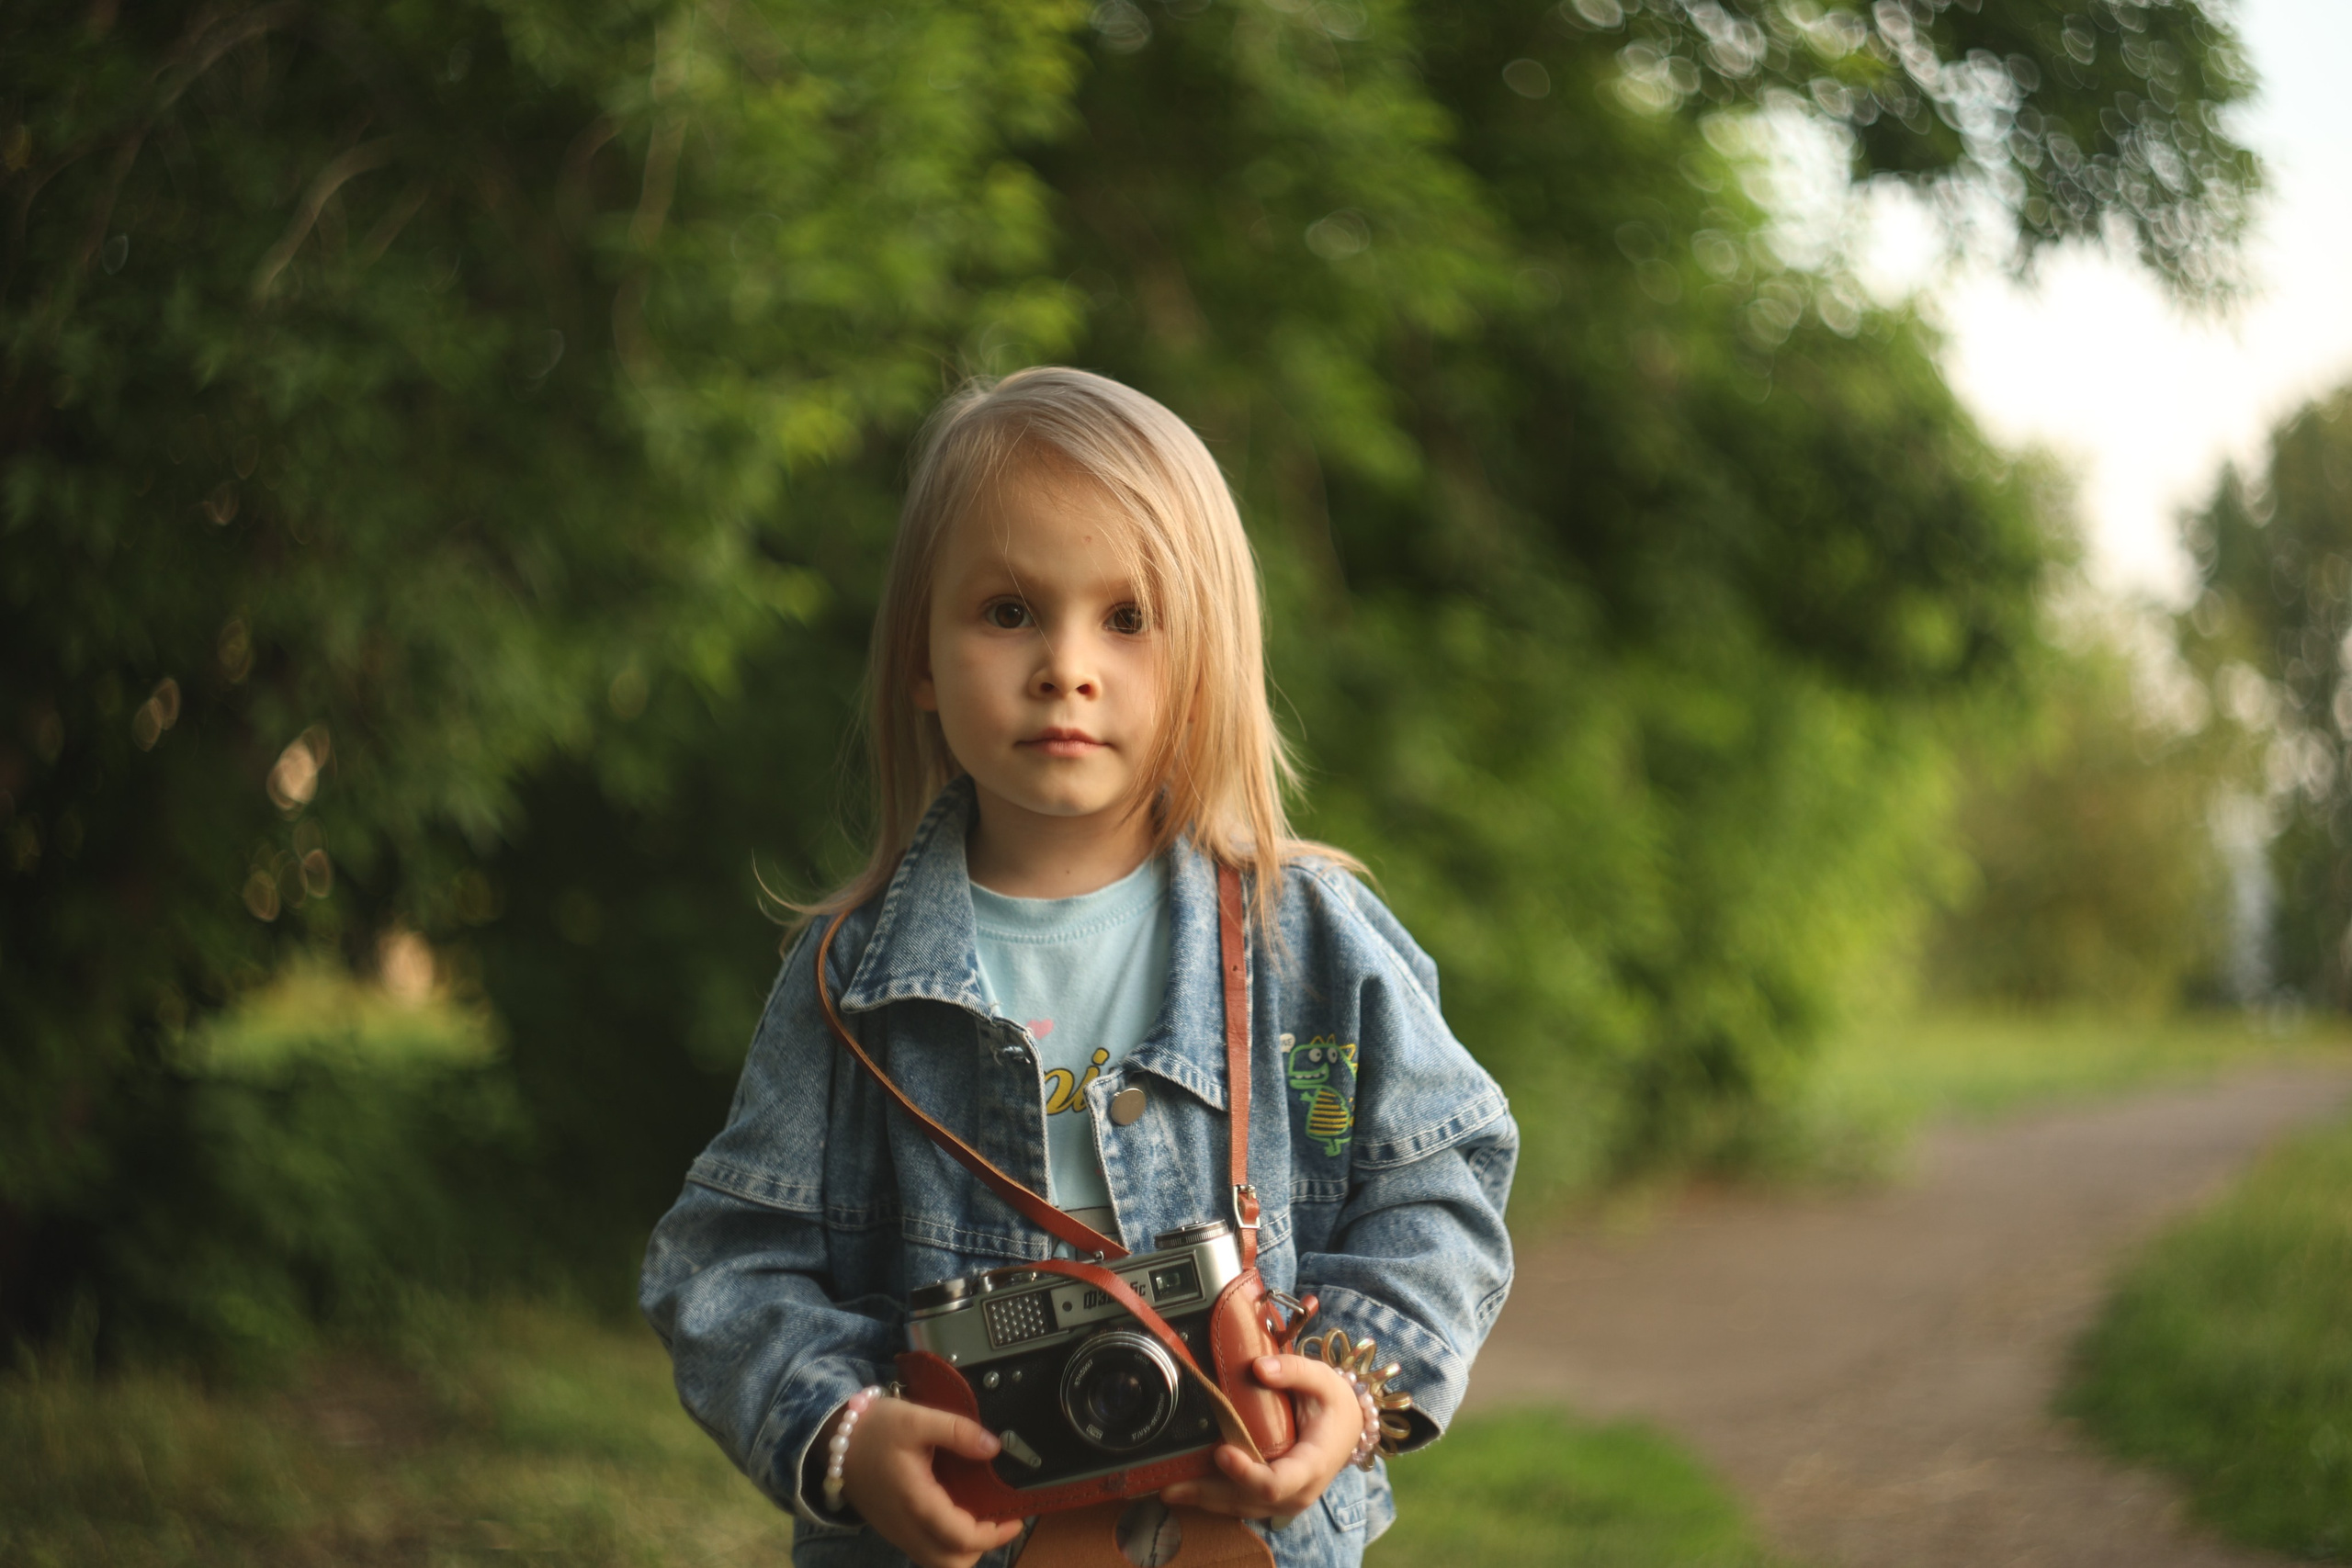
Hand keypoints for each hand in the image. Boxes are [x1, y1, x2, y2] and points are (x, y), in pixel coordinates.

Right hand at [837, 1398, 1026, 1567]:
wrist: (831, 1439)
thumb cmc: (873, 1429)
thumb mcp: (916, 1419)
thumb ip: (957, 1431)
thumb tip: (993, 1447)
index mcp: (915, 1502)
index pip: (961, 1538)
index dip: (994, 1534)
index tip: (1015, 1519)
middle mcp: (905, 1526)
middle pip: (949, 1563)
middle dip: (980, 1549)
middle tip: (998, 1522)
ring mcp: (896, 1531)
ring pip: (935, 1561)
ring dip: (962, 1549)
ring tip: (980, 1520)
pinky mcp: (891, 1528)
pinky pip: (923, 1550)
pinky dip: (945, 1544)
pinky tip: (955, 1516)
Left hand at [1159, 1354, 1362, 1523]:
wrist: (1350, 1426)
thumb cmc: (1335, 1404)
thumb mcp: (1322, 1380)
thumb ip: (1293, 1370)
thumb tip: (1259, 1367)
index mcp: (1311, 1465)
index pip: (1276, 1483)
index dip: (1247, 1474)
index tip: (1222, 1453)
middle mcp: (1297, 1491)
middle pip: (1248, 1501)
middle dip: (1209, 1494)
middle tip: (1171, 1486)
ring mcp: (1284, 1499)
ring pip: (1240, 1507)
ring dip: (1204, 1500)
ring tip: (1168, 1490)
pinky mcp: (1271, 1498)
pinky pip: (1240, 1504)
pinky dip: (1213, 1498)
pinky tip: (1185, 1490)